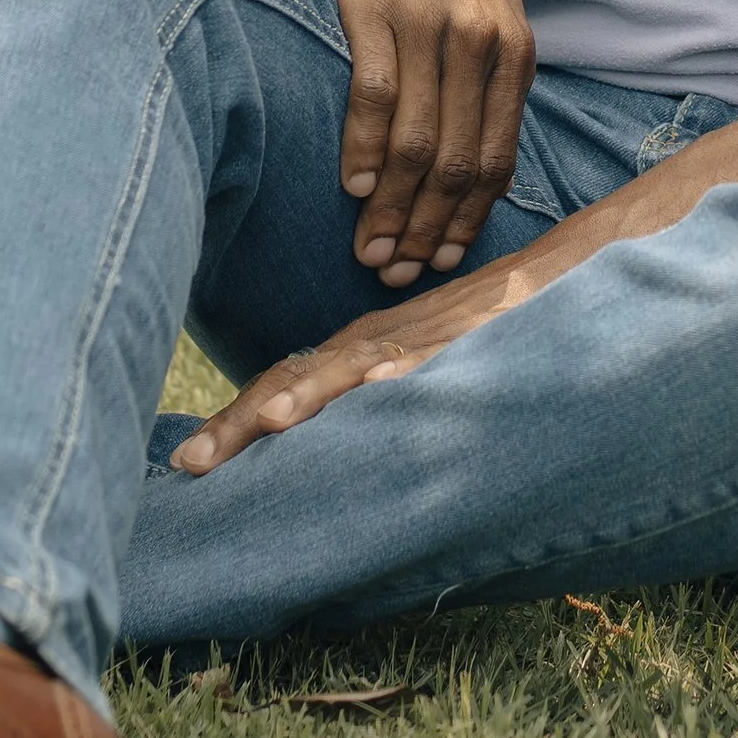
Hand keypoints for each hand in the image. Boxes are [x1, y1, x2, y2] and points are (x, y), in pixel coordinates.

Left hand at [170, 266, 518, 472]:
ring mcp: (419, 338)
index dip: (232, 421)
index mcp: (358, 349)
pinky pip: (431, 357)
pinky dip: (402, 371)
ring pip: (352, 366)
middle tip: (189, 463)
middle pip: (295, 376)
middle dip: (241, 420)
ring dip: (308, 393)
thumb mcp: (414, 359)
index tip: (183, 464)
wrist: (554, 274)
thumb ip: (369, 390)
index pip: (280, 382)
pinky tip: (379, 389)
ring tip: (266, 422)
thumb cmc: (482, 325)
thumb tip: (328, 443)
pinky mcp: (467, 339)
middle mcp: (375, 340)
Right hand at [233, 0, 536, 284]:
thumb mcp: (474, 1)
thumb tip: (469, 159)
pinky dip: (365, 153)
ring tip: (369, 250)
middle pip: (459, 163)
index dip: (466, 220)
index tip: (438, 263)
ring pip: (419, 145)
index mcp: (511, 47)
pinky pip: (376, 100)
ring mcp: (432, 24)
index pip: (496, 157)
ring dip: (393, 210)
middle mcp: (482, 39)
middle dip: (427, 229)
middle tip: (395, 274)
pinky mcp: (379, 8)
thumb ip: (483, 70)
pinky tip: (352, 189)